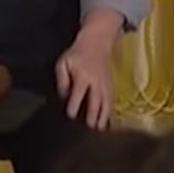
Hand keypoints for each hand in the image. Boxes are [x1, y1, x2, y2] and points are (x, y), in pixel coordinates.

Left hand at [55, 10, 121, 128]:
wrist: (97, 42)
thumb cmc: (76, 54)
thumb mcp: (63, 63)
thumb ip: (62, 80)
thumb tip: (63, 96)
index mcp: (83, 76)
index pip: (78, 94)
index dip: (74, 106)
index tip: (71, 116)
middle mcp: (96, 82)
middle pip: (95, 101)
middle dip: (92, 116)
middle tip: (89, 129)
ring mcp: (105, 84)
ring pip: (106, 103)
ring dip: (103, 117)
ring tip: (100, 130)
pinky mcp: (111, 85)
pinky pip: (112, 101)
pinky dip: (110, 112)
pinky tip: (108, 122)